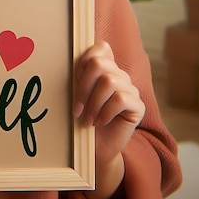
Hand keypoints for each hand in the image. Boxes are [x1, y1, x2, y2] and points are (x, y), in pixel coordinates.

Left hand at [74, 41, 145, 198]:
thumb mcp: (75, 96)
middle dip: (83, 86)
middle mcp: (120, 75)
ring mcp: (131, 89)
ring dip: (93, 103)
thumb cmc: (81, 120)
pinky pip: (121, 99)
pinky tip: (99, 122)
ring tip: (87, 119)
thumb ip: (75, 78)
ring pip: (109, 81)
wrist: (94, 150)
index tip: (73, 81)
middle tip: (76, 107)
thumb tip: (59, 59)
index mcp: (105, 68)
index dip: (84, 61)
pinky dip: (105, 112)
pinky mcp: (138, 106)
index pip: (100, 48)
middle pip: (100, 63)